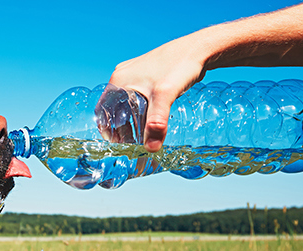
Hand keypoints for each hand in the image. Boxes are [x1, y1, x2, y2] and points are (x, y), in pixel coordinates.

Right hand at [107, 34, 208, 151]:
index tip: (117, 144)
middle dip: (120, 127)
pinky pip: (136, 96)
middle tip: (131, 142)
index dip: (107, 129)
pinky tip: (151, 118)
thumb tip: (151, 149)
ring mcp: (134, 74)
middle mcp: (123, 76)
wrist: (199, 48)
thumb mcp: (165, 96)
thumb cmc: (180, 66)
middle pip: (113, 108)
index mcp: (119, 80)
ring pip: (125, 103)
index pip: (103, 110)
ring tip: (141, 134)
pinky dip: (139, 110)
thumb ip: (156, 123)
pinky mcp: (146, 74)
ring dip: (130, 119)